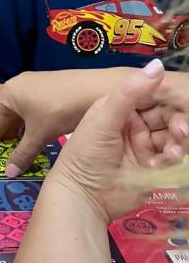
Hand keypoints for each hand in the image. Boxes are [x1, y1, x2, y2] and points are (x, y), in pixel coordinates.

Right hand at [0, 67, 188, 175]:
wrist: (98, 89)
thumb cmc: (61, 110)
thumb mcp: (40, 134)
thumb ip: (22, 153)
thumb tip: (8, 173)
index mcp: (9, 93)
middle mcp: (18, 84)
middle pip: (4, 114)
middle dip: (1, 134)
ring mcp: (34, 83)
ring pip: (19, 111)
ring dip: (17, 129)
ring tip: (15, 146)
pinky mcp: (50, 85)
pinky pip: (31, 107)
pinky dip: (29, 122)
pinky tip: (35, 133)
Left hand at [48, 60, 188, 220]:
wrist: (82, 197)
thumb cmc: (86, 154)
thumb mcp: (104, 118)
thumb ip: (130, 92)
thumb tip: (158, 65)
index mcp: (120, 106)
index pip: (152, 94)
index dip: (170, 96)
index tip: (184, 100)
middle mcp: (135, 123)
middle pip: (168, 115)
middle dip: (179, 121)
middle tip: (181, 130)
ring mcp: (145, 145)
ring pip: (174, 135)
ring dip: (178, 140)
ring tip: (173, 151)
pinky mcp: (152, 166)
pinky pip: (172, 156)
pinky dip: (172, 158)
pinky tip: (162, 163)